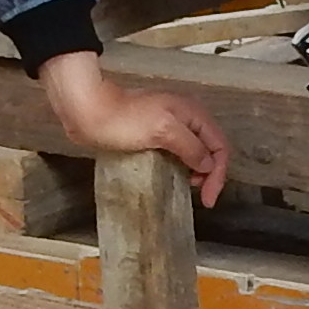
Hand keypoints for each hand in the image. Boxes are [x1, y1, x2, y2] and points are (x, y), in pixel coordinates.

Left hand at [37, 51, 229, 205]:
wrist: (89, 111)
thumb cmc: (123, 119)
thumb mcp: (163, 131)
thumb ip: (191, 147)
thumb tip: (208, 165)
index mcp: (192, 113)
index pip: (220, 146)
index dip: (218, 174)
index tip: (208, 198)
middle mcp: (185, 117)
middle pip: (210, 148)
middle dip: (210, 173)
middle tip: (201, 196)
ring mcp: (169, 124)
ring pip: (195, 150)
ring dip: (196, 170)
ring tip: (187, 186)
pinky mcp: (154, 132)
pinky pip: (177, 151)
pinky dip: (181, 165)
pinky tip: (174, 176)